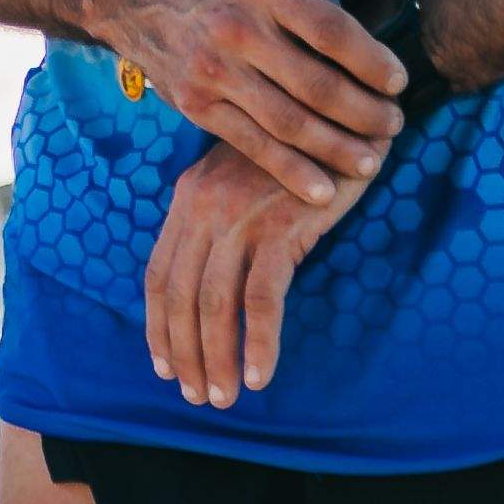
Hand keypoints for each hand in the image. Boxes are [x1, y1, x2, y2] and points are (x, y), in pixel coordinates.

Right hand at [93, 0, 407, 206]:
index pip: (332, 31)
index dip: (372, 62)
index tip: (399, 82)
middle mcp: (238, 28)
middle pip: (316, 85)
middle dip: (364, 113)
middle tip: (394, 126)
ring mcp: (214, 71)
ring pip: (288, 123)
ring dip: (336, 148)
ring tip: (371, 161)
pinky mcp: (197, 105)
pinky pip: (252, 145)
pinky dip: (291, 172)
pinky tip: (323, 190)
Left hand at [145, 137, 366, 407]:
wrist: (346, 106)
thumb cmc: (300, 151)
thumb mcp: (244, 178)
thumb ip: (220, 218)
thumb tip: (210, 284)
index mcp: (189, 194)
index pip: (159, 273)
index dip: (158, 327)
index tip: (165, 367)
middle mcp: (205, 204)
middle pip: (180, 296)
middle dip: (185, 354)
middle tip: (198, 397)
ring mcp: (241, 215)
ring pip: (214, 304)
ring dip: (217, 358)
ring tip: (226, 396)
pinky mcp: (281, 226)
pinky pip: (261, 298)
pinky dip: (258, 341)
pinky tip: (261, 373)